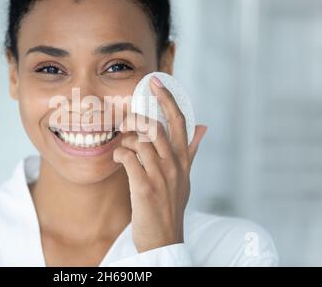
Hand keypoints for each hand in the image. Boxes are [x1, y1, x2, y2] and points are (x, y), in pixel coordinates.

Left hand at [113, 76, 207, 252]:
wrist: (165, 238)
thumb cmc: (172, 205)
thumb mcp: (186, 176)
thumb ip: (192, 151)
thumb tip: (203, 127)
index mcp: (184, 159)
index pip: (180, 122)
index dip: (168, 99)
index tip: (156, 82)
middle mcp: (175, 165)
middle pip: (157, 127)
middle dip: (137, 118)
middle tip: (125, 121)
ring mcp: (161, 176)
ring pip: (141, 141)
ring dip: (126, 139)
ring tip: (122, 146)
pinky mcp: (145, 188)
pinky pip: (128, 159)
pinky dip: (120, 154)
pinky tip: (118, 158)